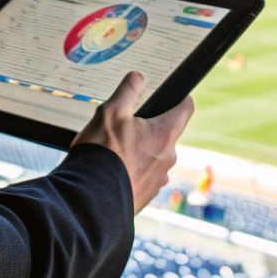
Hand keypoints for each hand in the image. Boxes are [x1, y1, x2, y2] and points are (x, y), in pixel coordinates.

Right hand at [72, 71, 193, 212]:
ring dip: (139, 152)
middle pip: (165, 134)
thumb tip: (138, 77)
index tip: (174, 96)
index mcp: (165, 134)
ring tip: (113, 152)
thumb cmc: (102, 154)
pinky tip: (112, 171)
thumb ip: (128, 91)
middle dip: (148, 128)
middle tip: (123, 127)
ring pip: (153, 157)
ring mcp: (158, 180)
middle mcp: (168, 158)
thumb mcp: (111, 112)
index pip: (185, 109)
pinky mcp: (145, 196)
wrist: (90, 200)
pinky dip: (131, 172)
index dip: (180, 98)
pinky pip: (142, 177)